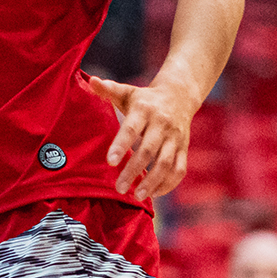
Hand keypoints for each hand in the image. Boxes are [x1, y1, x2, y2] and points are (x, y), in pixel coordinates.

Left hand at [89, 76, 193, 199]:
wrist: (180, 96)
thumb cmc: (145, 99)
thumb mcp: (128, 92)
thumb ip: (109, 90)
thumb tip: (92, 81)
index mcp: (144, 110)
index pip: (131, 129)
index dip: (121, 145)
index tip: (109, 161)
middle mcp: (161, 124)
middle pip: (148, 151)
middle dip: (134, 171)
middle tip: (119, 188)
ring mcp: (175, 138)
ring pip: (166, 163)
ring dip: (152, 182)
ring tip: (137, 196)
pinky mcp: (184, 149)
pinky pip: (179, 170)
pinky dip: (168, 184)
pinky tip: (154, 194)